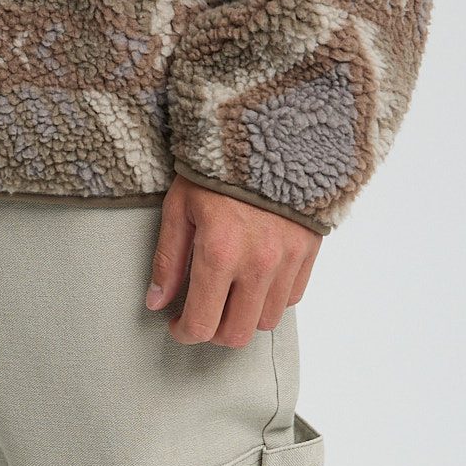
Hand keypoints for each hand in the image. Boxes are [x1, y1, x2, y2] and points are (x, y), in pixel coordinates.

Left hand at [146, 175, 320, 345]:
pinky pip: (291, 297)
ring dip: (243, 317)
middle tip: (201, 315)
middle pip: (236, 334)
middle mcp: (258, 264)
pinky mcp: (308, 251)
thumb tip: (157, 303)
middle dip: (213, 333)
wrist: (270, 131)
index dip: (184, 333)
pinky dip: (271, 299)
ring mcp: (287, 260)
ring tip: (228, 296)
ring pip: (266, 321)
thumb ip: (168, 260)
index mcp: (219, 253)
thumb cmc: (217, 167)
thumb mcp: (179, 207)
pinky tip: (254, 280)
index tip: (176, 324)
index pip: (201, 323)